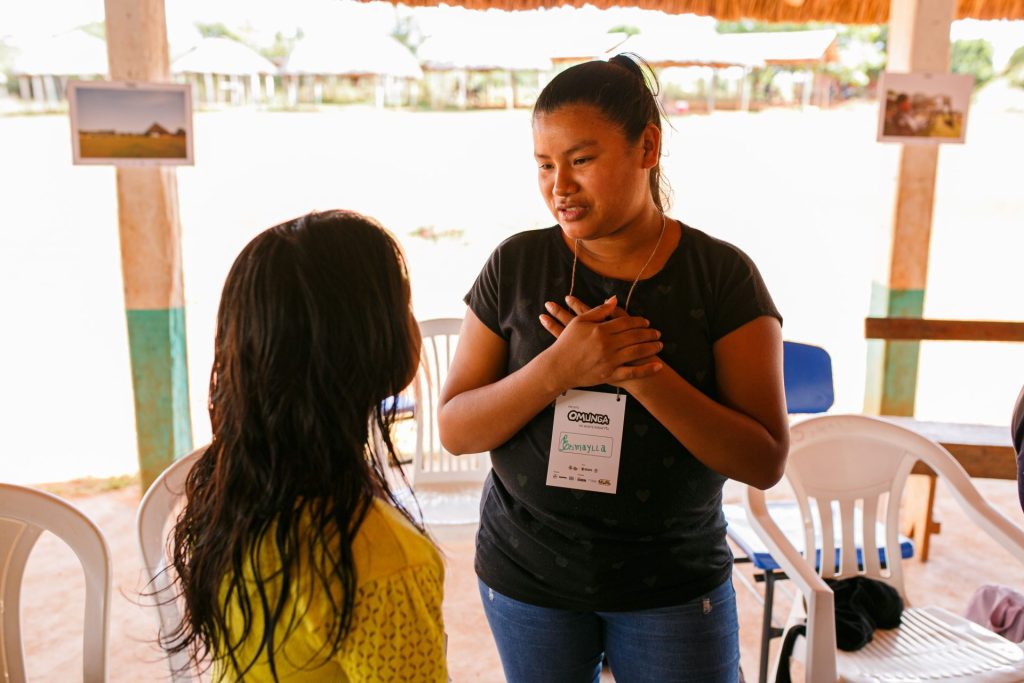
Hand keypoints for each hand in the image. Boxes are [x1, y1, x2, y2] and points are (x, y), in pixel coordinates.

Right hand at [539, 295, 663, 389]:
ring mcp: (609, 360)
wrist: (558, 368)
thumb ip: (598, 310)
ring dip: (651, 348)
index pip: (626, 323)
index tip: (646, 322)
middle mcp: (607, 344)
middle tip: (657, 333)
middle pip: (634, 336)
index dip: (639, 322)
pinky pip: (631, 372)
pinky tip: (657, 366)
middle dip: (649, 334)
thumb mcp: (579, 322)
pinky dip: (646, 370)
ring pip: (636, 352)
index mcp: (600, 330)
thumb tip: (614, 300)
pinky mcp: (609, 374)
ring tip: (659, 345)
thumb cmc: (566, 344)